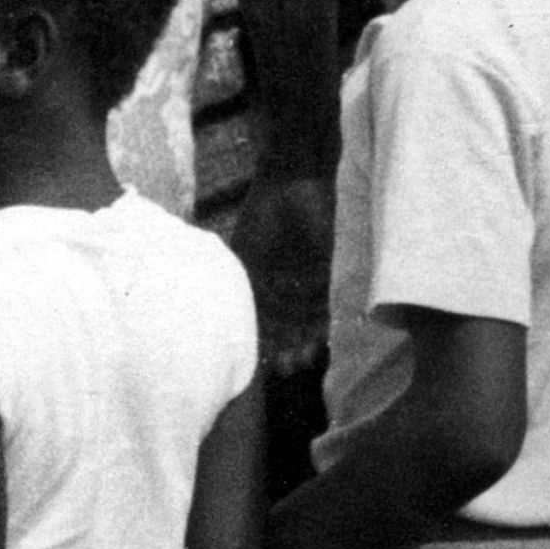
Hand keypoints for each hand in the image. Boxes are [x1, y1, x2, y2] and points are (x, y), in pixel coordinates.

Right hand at [227, 169, 333, 380]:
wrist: (298, 178)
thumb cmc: (266, 209)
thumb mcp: (248, 251)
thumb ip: (243, 284)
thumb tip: (226, 320)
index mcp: (254, 277)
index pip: (256, 317)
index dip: (258, 341)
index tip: (258, 364)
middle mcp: (277, 282)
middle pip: (280, 322)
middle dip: (282, 346)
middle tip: (284, 370)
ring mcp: (300, 278)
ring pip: (301, 318)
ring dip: (301, 339)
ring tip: (302, 360)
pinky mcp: (323, 270)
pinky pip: (321, 302)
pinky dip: (320, 321)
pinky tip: (319, 340)